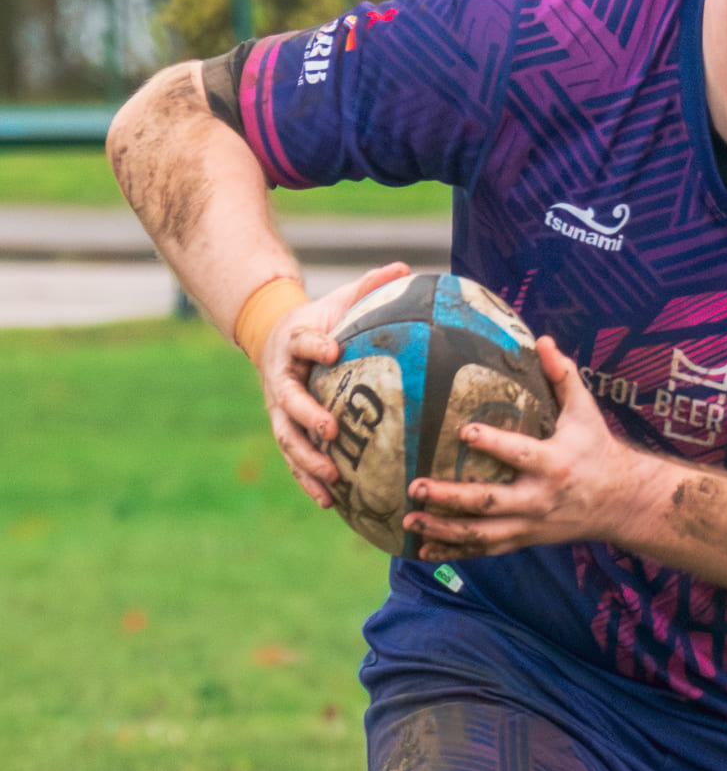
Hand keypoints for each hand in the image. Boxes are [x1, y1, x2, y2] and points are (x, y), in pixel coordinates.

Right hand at [258, 261, 412, 506]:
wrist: (278, 338)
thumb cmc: (322, 319)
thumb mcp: (341, 299)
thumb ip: (369, 286)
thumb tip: (404, 267)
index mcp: (294, 343)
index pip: (303, 341)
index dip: (315, 345)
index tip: (333, 348)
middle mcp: (281, 379)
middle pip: (287, 402)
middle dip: (308, 417)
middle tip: (331, 431)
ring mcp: (279, 409)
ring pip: (286, 439)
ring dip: (306, 461)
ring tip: (332, 480)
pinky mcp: (285, 429)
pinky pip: (294, 459)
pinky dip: (307, 480)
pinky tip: (329, 502)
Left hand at [406, 337, 650, 560]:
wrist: (620, 502)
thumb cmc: (596, 448)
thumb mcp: (584, 411)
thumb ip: (563, 376)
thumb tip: (541, 340)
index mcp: (554, 462)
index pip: (520, 453)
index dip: (492, 444)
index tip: (463, 431)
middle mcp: (538, 498)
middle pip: (488, 501)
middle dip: (450, 497)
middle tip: (415, 486)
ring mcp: (529, 524)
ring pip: (480, 533)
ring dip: (443, 529)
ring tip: (409, 519)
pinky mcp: (523, 539)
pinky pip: (484, 550)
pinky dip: (453, 551)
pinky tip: (423, 548)